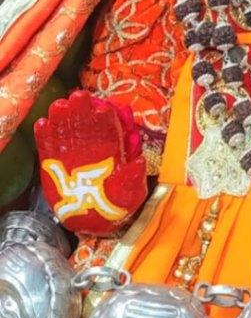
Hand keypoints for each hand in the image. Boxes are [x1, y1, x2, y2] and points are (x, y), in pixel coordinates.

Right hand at [35, 90, 146, 234]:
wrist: (93, 219)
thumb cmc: (116, 203)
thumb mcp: (132, 191)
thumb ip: (134, 176)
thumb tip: (140, 161)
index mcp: (113, 148)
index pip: (110, 126)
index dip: (107, 114)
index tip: (103, 107)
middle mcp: (92, 146)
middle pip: (87, 121)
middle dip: (83, 108)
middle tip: (78, 98)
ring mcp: (72, 152)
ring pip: (67, 129)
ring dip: (63, 116)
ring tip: (59, 107)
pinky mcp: (55, 161)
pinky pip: (49, 145)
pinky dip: (45, 134)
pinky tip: (43, 124)